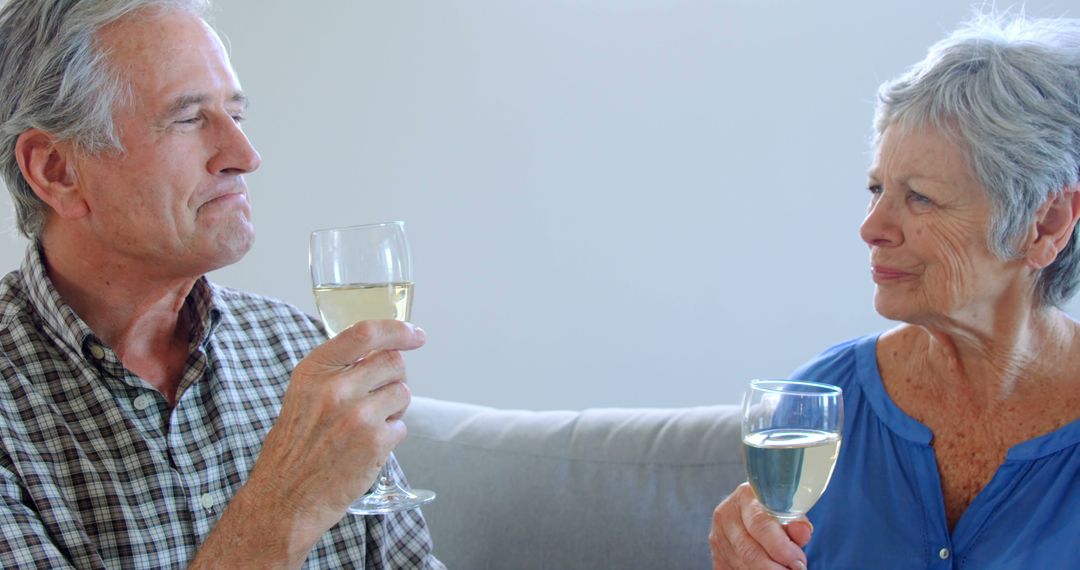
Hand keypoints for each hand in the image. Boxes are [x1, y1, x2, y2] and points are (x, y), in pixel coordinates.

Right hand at [247, 319, 425, 527]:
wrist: (285, 498)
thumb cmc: (295, 448)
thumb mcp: (303, 396)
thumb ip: (336, 372)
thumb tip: (380, 353)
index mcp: (315, 371)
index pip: (365, 333)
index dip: (397, 329)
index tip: (414, 334)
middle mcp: (336, 388)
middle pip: (393, 362)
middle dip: (394, 377)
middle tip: (379, 397)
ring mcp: (358, 414)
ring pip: (402, 393)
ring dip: (394, 408)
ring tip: (368, 426)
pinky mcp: (375, 442)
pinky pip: (401, 426)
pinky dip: (390, 436)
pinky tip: (366, 448)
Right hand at [709, 483, 812, 569]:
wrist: (751, 516)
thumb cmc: (773, 514)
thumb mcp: (787, 513)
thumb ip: (796, 522)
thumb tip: (802, 531)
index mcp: (745, 496)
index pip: (760, 524)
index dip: (781, 547)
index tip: (798, 562)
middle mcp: (726, 514)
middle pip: (748, 550)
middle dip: (774, 568)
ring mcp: (718, 536)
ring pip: (742, 564)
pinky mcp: (716, 555)